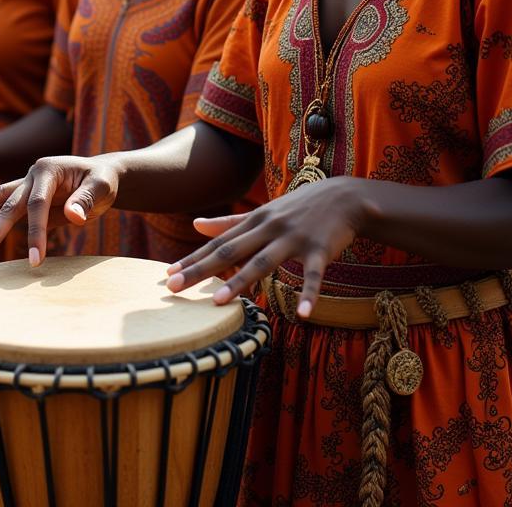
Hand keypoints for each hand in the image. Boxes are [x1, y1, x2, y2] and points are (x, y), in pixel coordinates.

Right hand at [0, 154, 121, 267]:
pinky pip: (5, 204)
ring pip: (1, 202)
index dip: (35, 232)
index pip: (37, 204)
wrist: (101, 174)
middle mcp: (32, 174)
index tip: (35, 260)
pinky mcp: (27, 196)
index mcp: (48, 169)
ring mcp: (27, 184)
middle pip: (11, 205)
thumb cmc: (103, 180)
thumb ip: (87, 199)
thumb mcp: (103, 186)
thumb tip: (74, 216)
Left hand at [165, 176, 372, 317]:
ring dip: (241, 282)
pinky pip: (313, 275)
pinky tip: (303, 314)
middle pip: (230, 252)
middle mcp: (268, 228)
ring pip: (263, 262)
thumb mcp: (262, 213)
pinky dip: (309, 294)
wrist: (343, 196)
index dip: (193, 259)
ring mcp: (294, 238)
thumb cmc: (297, 208)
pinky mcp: (320, 250)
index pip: (218, 244)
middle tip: (173, 287)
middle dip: (201, 270)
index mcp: (253, 222)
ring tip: (219, 303)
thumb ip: (229, 222)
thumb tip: (195, 225)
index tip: (168, 275)